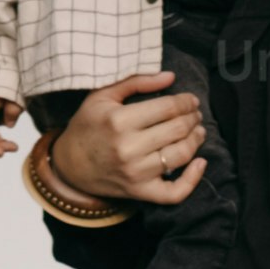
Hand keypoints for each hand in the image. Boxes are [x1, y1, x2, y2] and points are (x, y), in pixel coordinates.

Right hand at [43, 70, 206, 208]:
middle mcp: (129, 148)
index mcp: (119, 120)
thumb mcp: (102, 96)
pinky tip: (201, 163)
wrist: (69, 165)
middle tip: (195, 114)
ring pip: (181, 155)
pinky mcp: (140, 192)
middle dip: (193, 118)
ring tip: (198, 131)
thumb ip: (136, 82)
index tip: (191, 100)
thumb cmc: (88, 126)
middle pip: (178, 129)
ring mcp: (136, 173)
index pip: (168, 107)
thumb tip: (171, 77)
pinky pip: (174, 192)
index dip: (186, 102)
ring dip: (197, 140)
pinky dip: (193, 179)